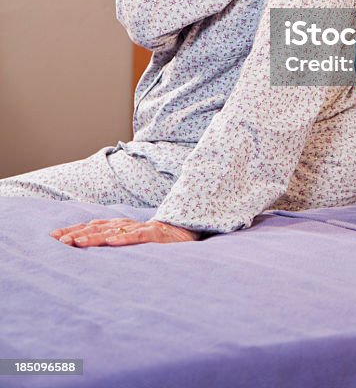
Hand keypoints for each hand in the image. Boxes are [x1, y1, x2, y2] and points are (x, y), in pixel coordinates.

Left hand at [50, 218, 198, 246]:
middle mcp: (127, 225)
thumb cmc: (156, 237)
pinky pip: (138, 236)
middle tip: (58, 241)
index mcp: (120, 226)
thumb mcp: (132, 238)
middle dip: (77, 233)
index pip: (92, 226)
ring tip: (77, 241)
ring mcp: (141, 228)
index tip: (53, 237)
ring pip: (114, 231)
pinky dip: (124, 238)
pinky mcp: (155, 235)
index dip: (73, 229)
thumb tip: (90, 245)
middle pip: (98, 227)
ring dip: (94, 236)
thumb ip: (115, 239)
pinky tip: (112, 241)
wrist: (186, 230)